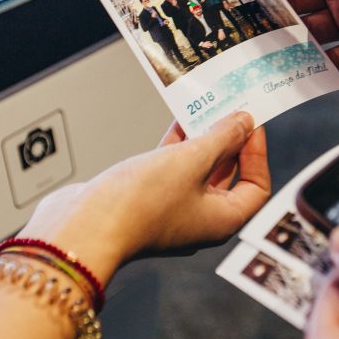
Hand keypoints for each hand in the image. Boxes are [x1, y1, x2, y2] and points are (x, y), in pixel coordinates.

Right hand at [19, 112, 269, 283]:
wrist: (82, 229)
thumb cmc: (139, 204)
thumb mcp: (191, 161)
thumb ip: (222, 138)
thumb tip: (245, 123)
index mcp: (222, 221)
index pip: (256, 187)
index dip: (257, 153)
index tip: (249, 123)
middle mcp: (201, 221)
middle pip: (227, 177)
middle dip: (229, 142)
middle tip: (229, 110)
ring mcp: (172, 212)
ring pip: (197, 172)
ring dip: (202, 140)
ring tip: (205, 108)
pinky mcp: (146, 202)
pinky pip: (171, 171)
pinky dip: (177, 147)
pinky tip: (177, 122)